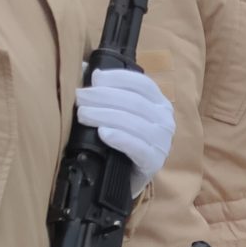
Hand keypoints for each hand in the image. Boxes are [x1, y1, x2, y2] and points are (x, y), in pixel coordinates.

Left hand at [77, 67, 174, 196]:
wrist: (125, 179)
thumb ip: (105, 90)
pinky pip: (137, 147)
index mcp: (159, 102)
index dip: (117, 78)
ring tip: (82, 114)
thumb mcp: (119, 113)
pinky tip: (102, 133)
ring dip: (105, 115)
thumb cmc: (122, 140)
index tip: (93, 78)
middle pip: (134, 101)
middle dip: (103, 96)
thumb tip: (84, 67)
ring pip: (133, 122)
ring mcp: (162, 142)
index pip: (142, 83)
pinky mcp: (154, 161)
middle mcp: (166, 120)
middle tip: (79, 97)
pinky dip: (119, 138)